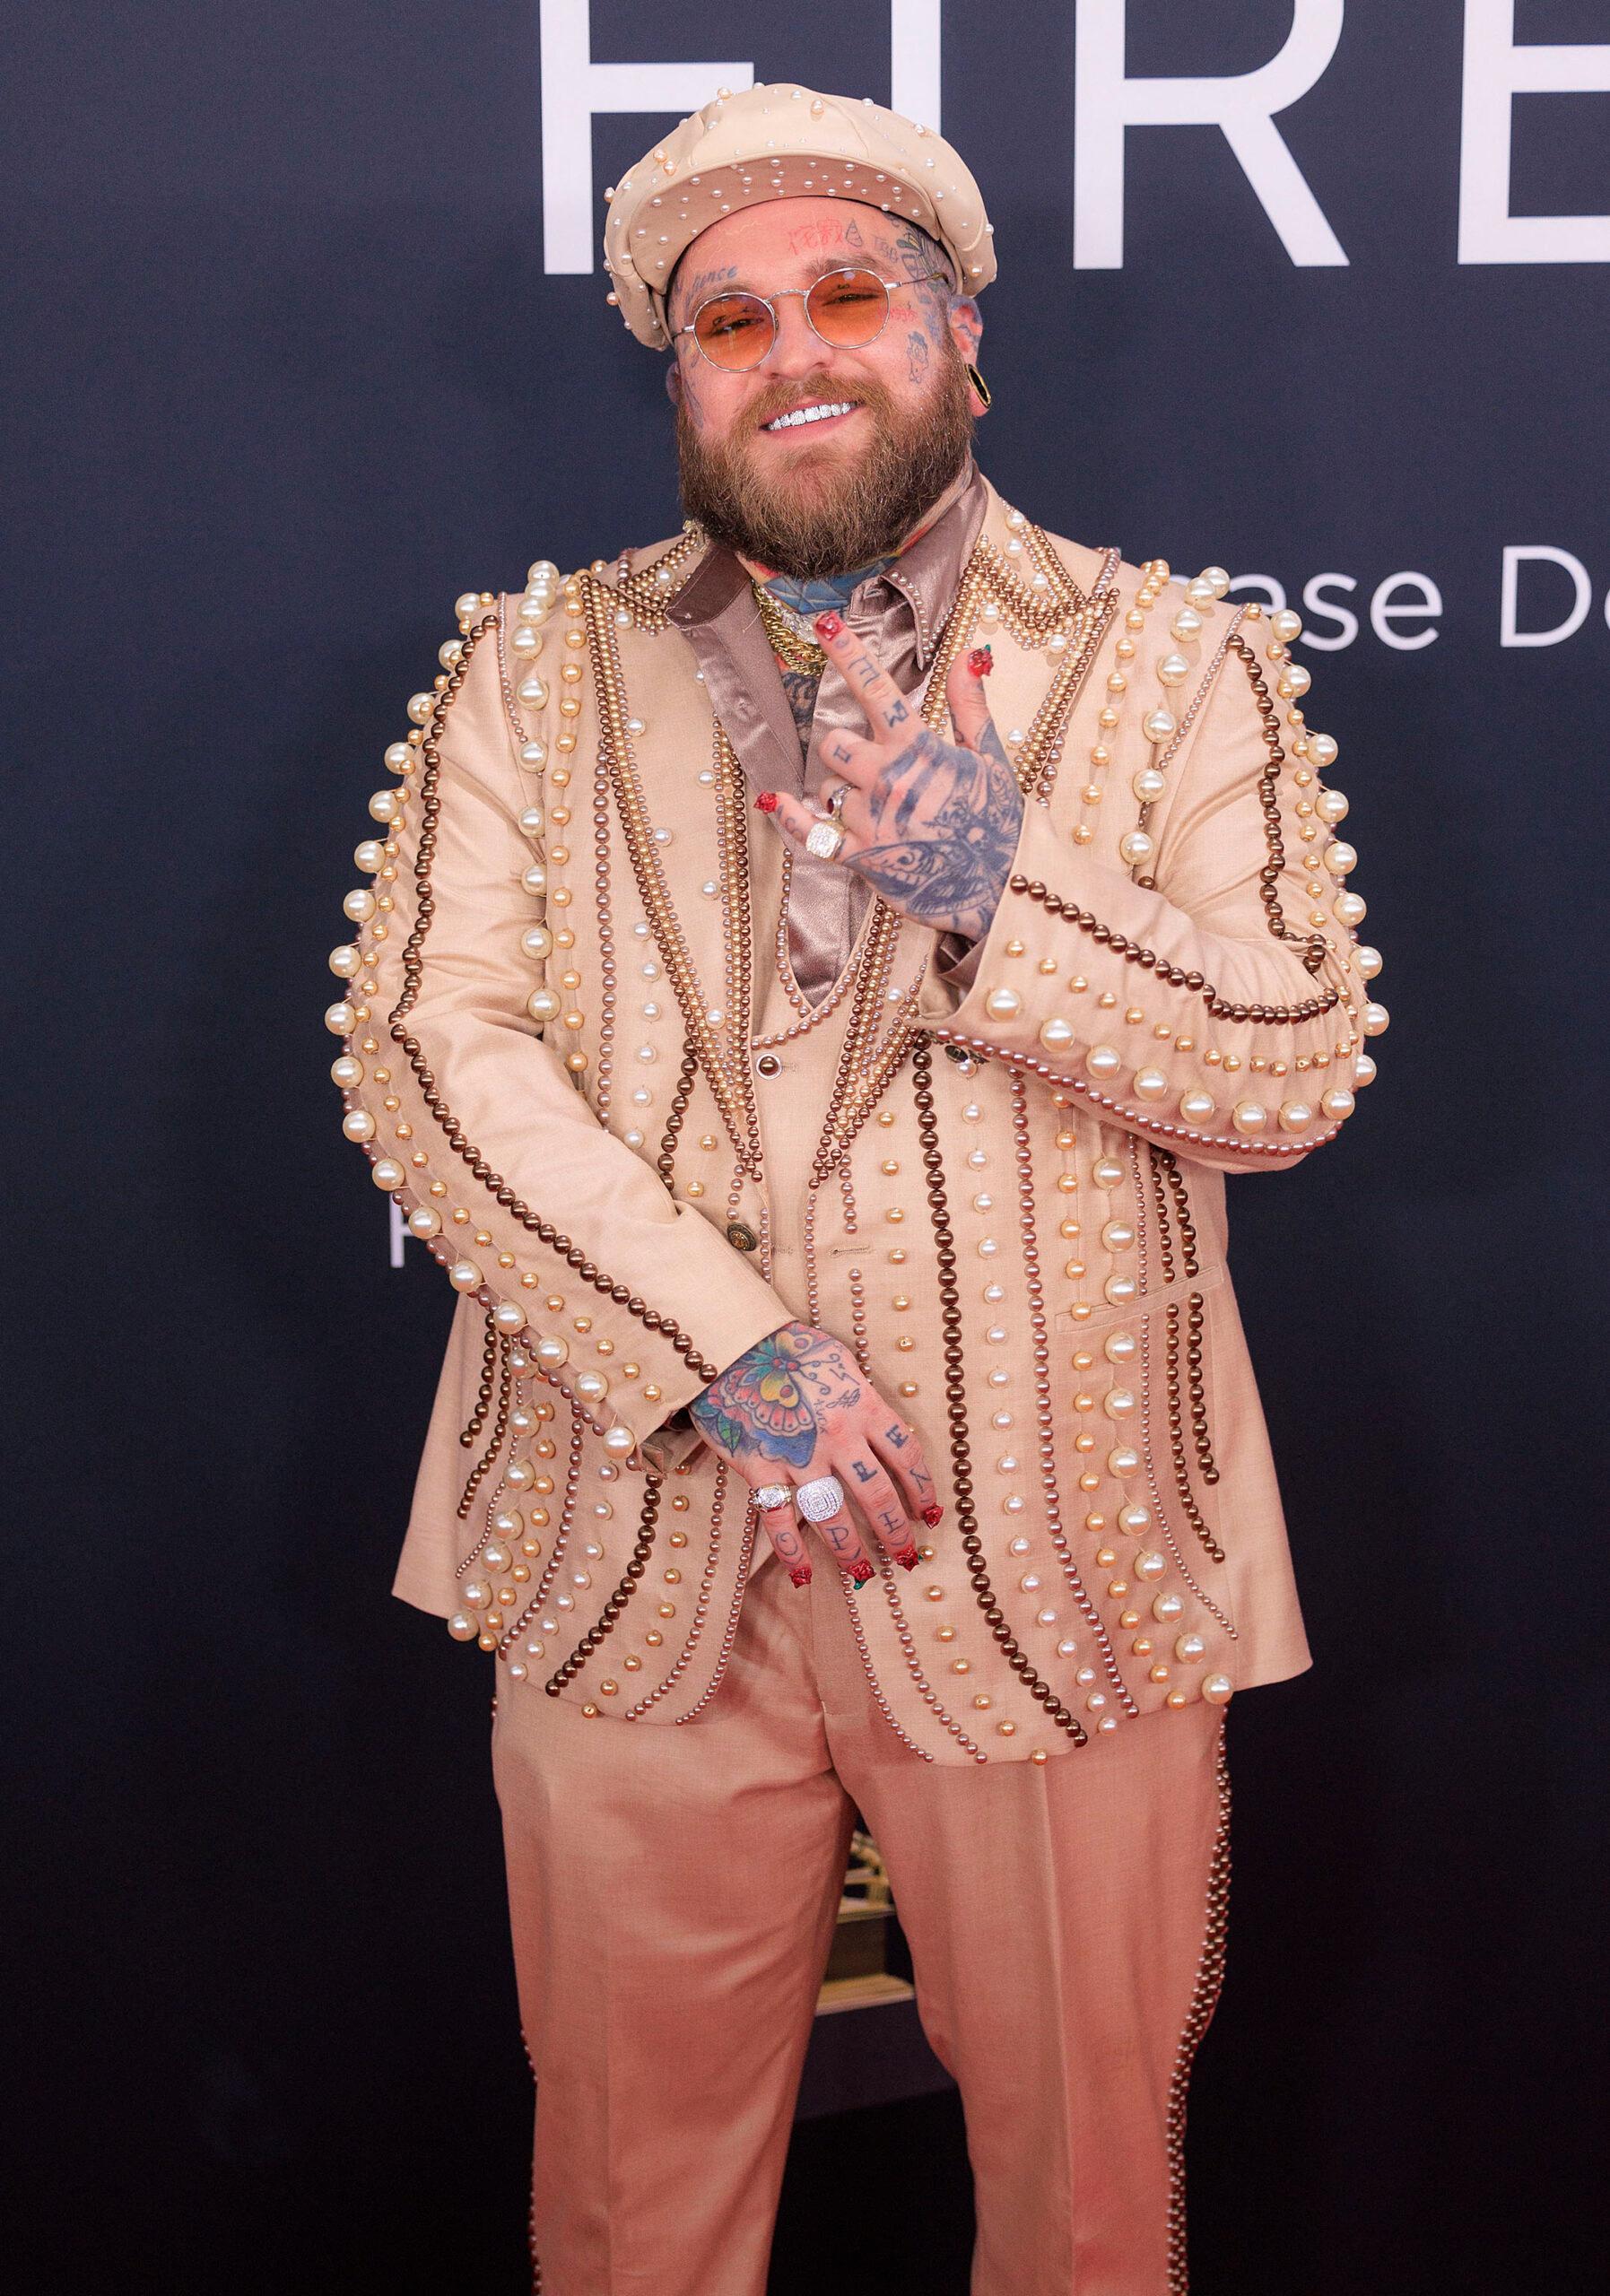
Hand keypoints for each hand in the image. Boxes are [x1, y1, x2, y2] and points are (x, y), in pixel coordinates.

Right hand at [688, 1320, 942, 1587]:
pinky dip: (792, 1551)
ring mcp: (798, 1455)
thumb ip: (863, 1397)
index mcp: (862, 1406)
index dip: (922, 1490)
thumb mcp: (839, 1362)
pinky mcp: (760, 1467)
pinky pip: (780, 1519)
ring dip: (851, 1549)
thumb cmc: (786, 1347)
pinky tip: (805, 1574)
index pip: (906, 1457)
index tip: (929, 1513)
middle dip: (895, 1531)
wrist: (729, 1344)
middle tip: (905, 1554)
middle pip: (876, 1495)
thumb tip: (887, 1429)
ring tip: (864, 1573)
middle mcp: (838, 1436)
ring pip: (833, 1516)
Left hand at [756, 618, 1022, 943]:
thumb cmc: (998, 822)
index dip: (849, 653)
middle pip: (834, 743)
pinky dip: (791, 817)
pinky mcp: (861, 857)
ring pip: (827, 788)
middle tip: (871, 768)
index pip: (875, 689)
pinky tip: (775, 800)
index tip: (825, 625)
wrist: (1002, 886)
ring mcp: (871, 819)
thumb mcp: (990, 757)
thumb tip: (970, 654)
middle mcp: (887, 778)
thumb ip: (969, 706)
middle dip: (845, 751)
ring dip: (841, 792)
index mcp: (918, 749)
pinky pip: (812, 834)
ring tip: (879, 811)